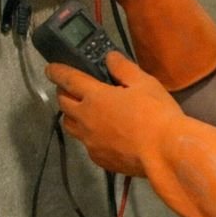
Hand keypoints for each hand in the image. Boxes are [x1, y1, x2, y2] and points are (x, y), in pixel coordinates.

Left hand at [46, 52, 215, 216]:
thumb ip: (124, 68)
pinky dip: (90, 136)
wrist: (164, 152)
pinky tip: (105, 135)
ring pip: (70, 126)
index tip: (51, 68)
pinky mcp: (99, 158)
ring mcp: (90, 141)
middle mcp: (85, 119)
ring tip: (83, 112)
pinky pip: (87, 144)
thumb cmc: (156, 114)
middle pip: (63, 104)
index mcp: (95, 96)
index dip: (57, 72)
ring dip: (72, 116)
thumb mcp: (145, 84)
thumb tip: (110, 57)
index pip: (68, 79)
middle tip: (70, 89)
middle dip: (63, 93)